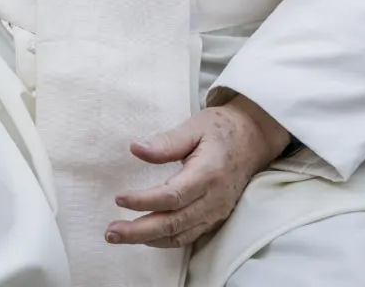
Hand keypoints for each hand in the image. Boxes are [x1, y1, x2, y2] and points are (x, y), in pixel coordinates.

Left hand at [107, 96, 289, 248]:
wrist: (254, 139)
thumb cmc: (221, 129)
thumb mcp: (194, 126)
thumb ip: (166, 141)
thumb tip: (135, 149)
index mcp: (208, 174)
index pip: (173, 196)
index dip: (144, 201)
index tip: (119, 199)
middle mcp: (214, 199)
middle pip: (174, 223)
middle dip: (140, 231)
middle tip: (110, 232)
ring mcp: (217, 212)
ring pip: (181, 234)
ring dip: (148, 239)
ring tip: (119, 235)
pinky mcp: (216, 217)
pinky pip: (189, 235)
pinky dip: (165, 239)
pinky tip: (144, 236)